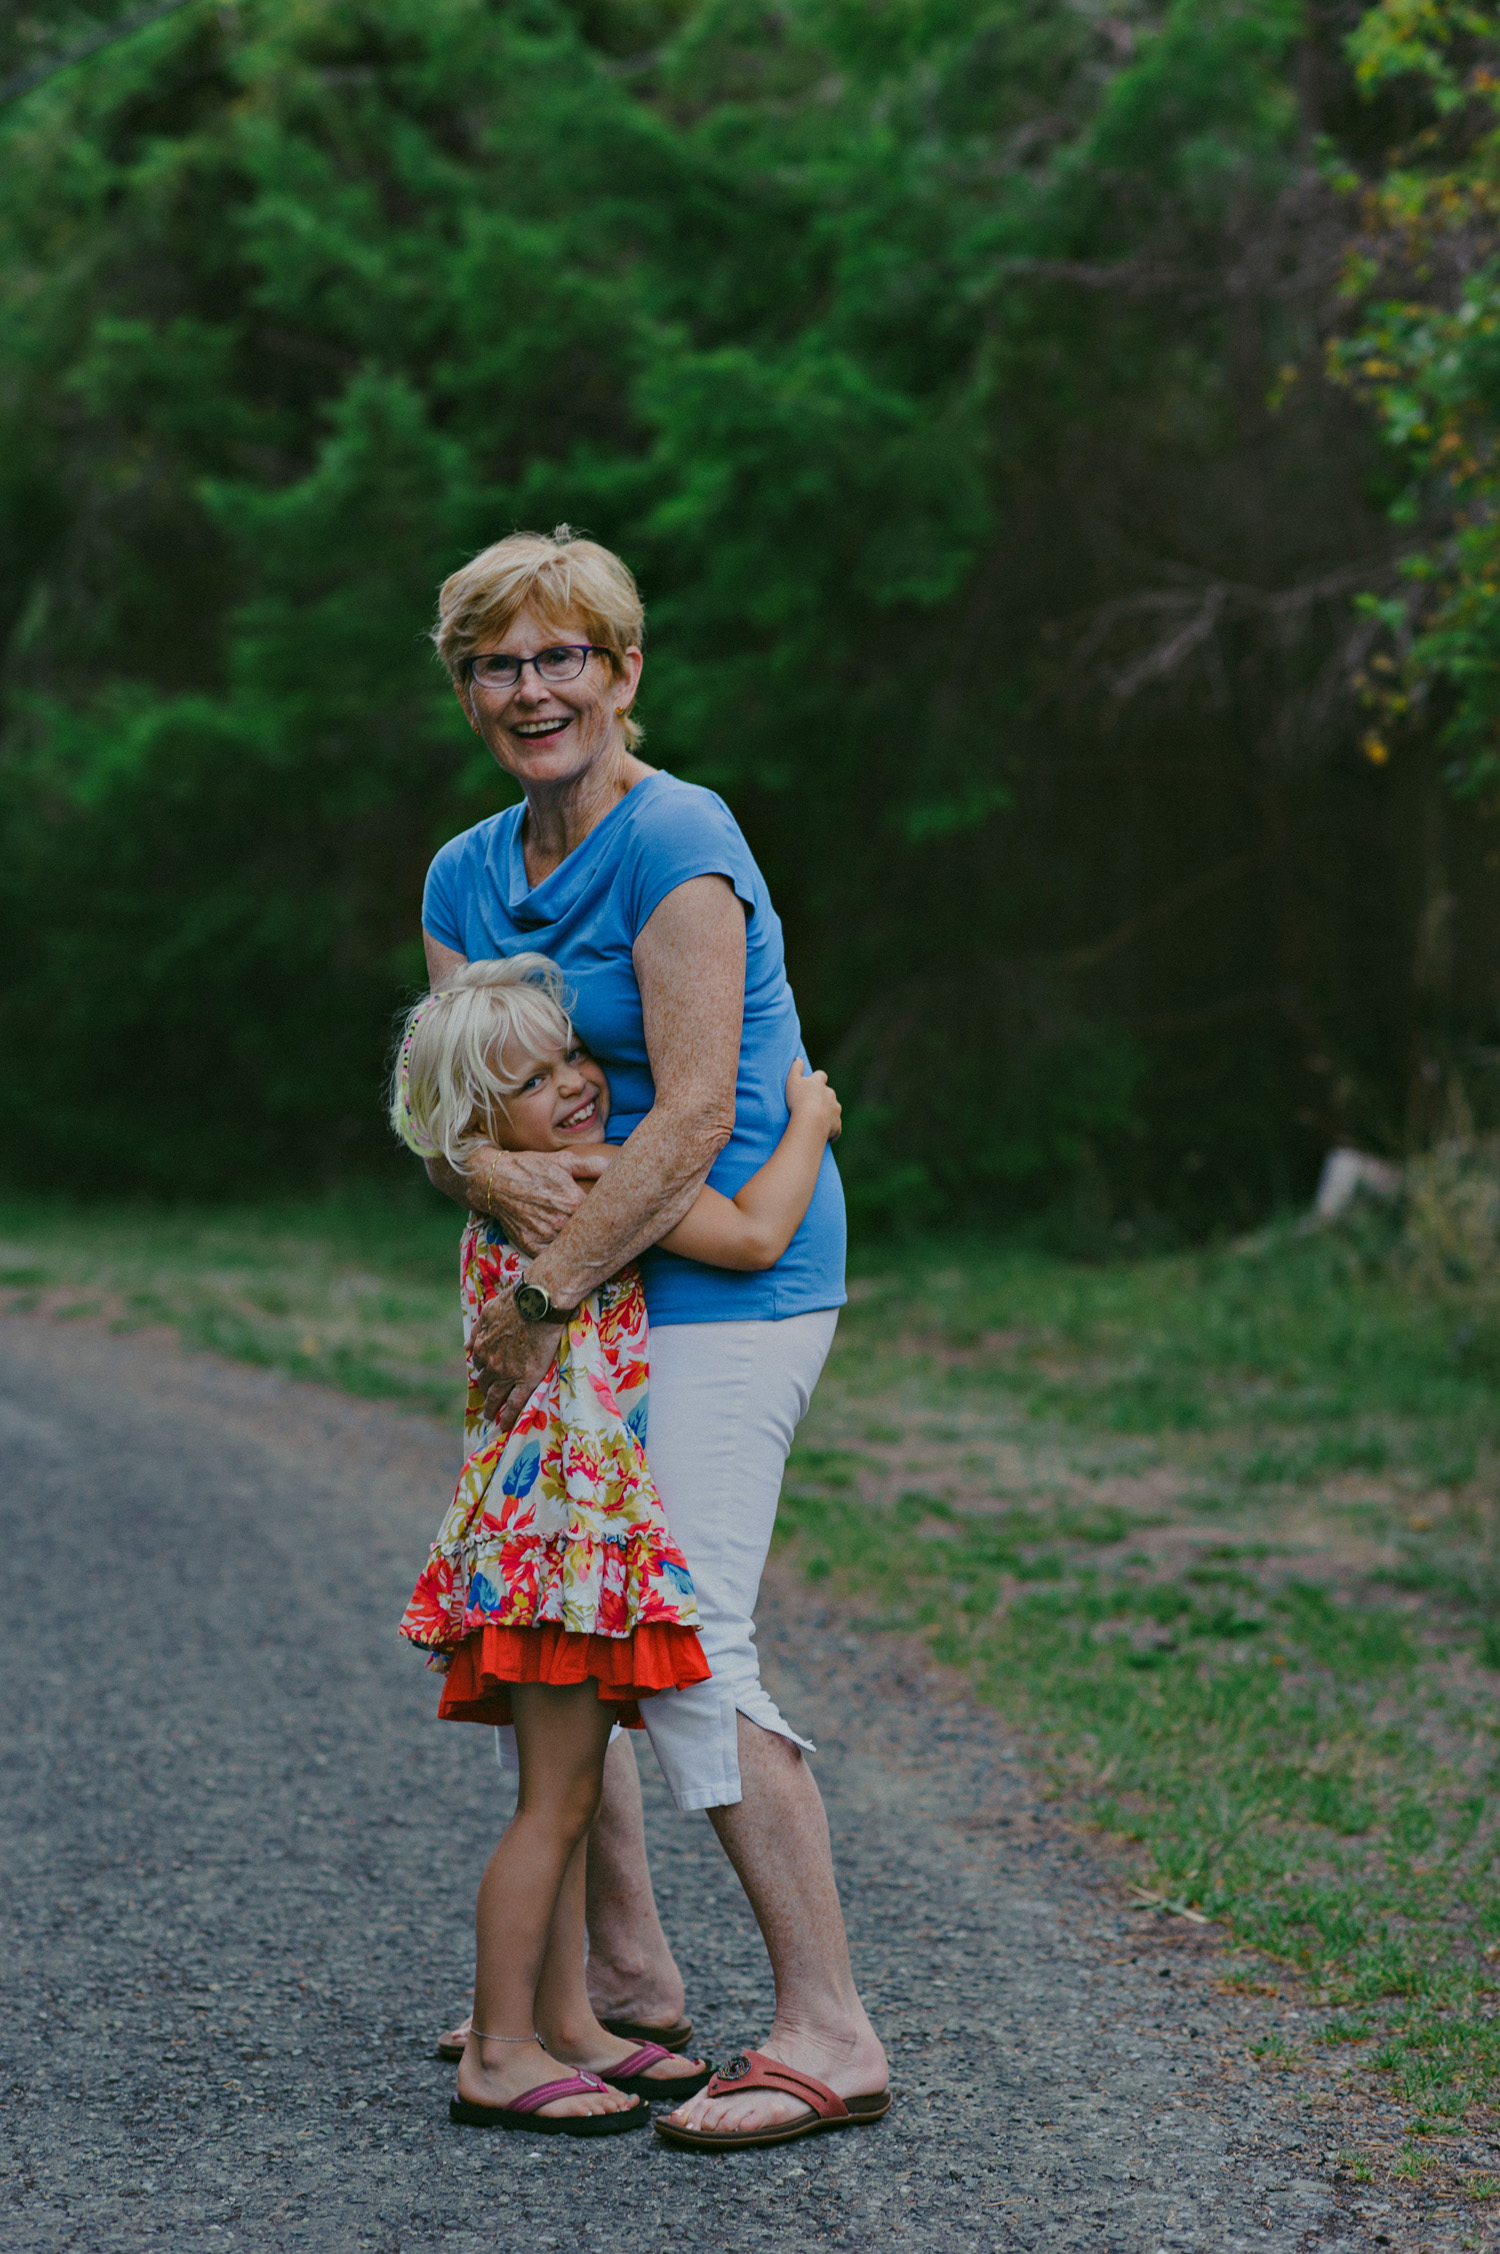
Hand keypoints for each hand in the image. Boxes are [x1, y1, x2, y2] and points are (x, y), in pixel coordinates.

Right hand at [467, 1145, 611, 1256]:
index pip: (603, 1218)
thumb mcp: (564, 1161)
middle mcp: (561, 1222)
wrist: (495, 1179)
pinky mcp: (531, 1246)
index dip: (612, 1220)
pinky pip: (552, 1257)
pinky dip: (559, 1256)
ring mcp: (545, 1236)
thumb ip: (594, 1165)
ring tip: (586, 1244)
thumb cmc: (532, 1167)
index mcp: (574, 1202)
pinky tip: (565, 1250)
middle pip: (589, 1237)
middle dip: (597, 1236)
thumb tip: (618, 1162)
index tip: (618, 1220)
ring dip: (579, 1247)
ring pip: (571, 1249)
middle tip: (604, 1235)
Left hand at [470, 1288, 564, 1430]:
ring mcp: (507, 1373)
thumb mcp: (489, 1312)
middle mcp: (491, 1362)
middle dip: (485, 1389)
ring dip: (491, 1407)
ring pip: (495, 1396)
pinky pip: (513, 1405)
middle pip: (485, 1381)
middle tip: (487, 1398)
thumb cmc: (516, 1301)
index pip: (479, 1363)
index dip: (483, 1369)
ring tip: (490, 1415)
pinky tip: (504, 1426)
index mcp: (482, 1345)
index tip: (486, 1376)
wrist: (538, 1303)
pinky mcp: (526, 1380)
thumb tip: (467, 1345)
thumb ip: (478, 1330)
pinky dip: (507, 1418)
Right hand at [784, 1059, 841, 1143]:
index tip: (811, 1084)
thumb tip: (798, 1058)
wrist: (811, 1121)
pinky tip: (825, 1136)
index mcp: (819, 1083)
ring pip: (833, 1109)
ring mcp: (835, 1110)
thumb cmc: (798, 1100)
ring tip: (816, 1121)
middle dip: (823, 1098)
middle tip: (811, 1105)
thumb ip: (795, 1069)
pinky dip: (831, 1131)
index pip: (821, 1076)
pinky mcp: (837, 1125)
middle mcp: (830, 1094)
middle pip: (828, 1094)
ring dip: (827, 1113)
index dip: (816, 1080)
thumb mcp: (792, 1081)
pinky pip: (835, 1128)